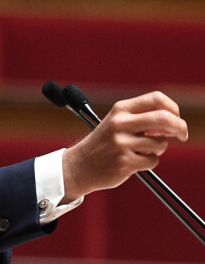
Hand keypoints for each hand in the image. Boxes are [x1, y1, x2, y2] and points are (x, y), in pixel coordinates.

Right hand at [62, 91, 187, 201]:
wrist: (80, 164)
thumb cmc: (104, 142)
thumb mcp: (117, 121)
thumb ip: (142, 117)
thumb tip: (173, 121)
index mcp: (120, 109)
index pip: (156, 98)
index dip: (173, 108)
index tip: (176, 118)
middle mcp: (120, 123)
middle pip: (164, 118)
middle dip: (180, 127)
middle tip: (182, 134)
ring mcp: (122, 143)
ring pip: (161, 143)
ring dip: (158, 148)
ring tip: (142, 150)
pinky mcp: (125, 162)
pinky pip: (153, 161)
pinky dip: (149, 162)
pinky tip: (133, 160)